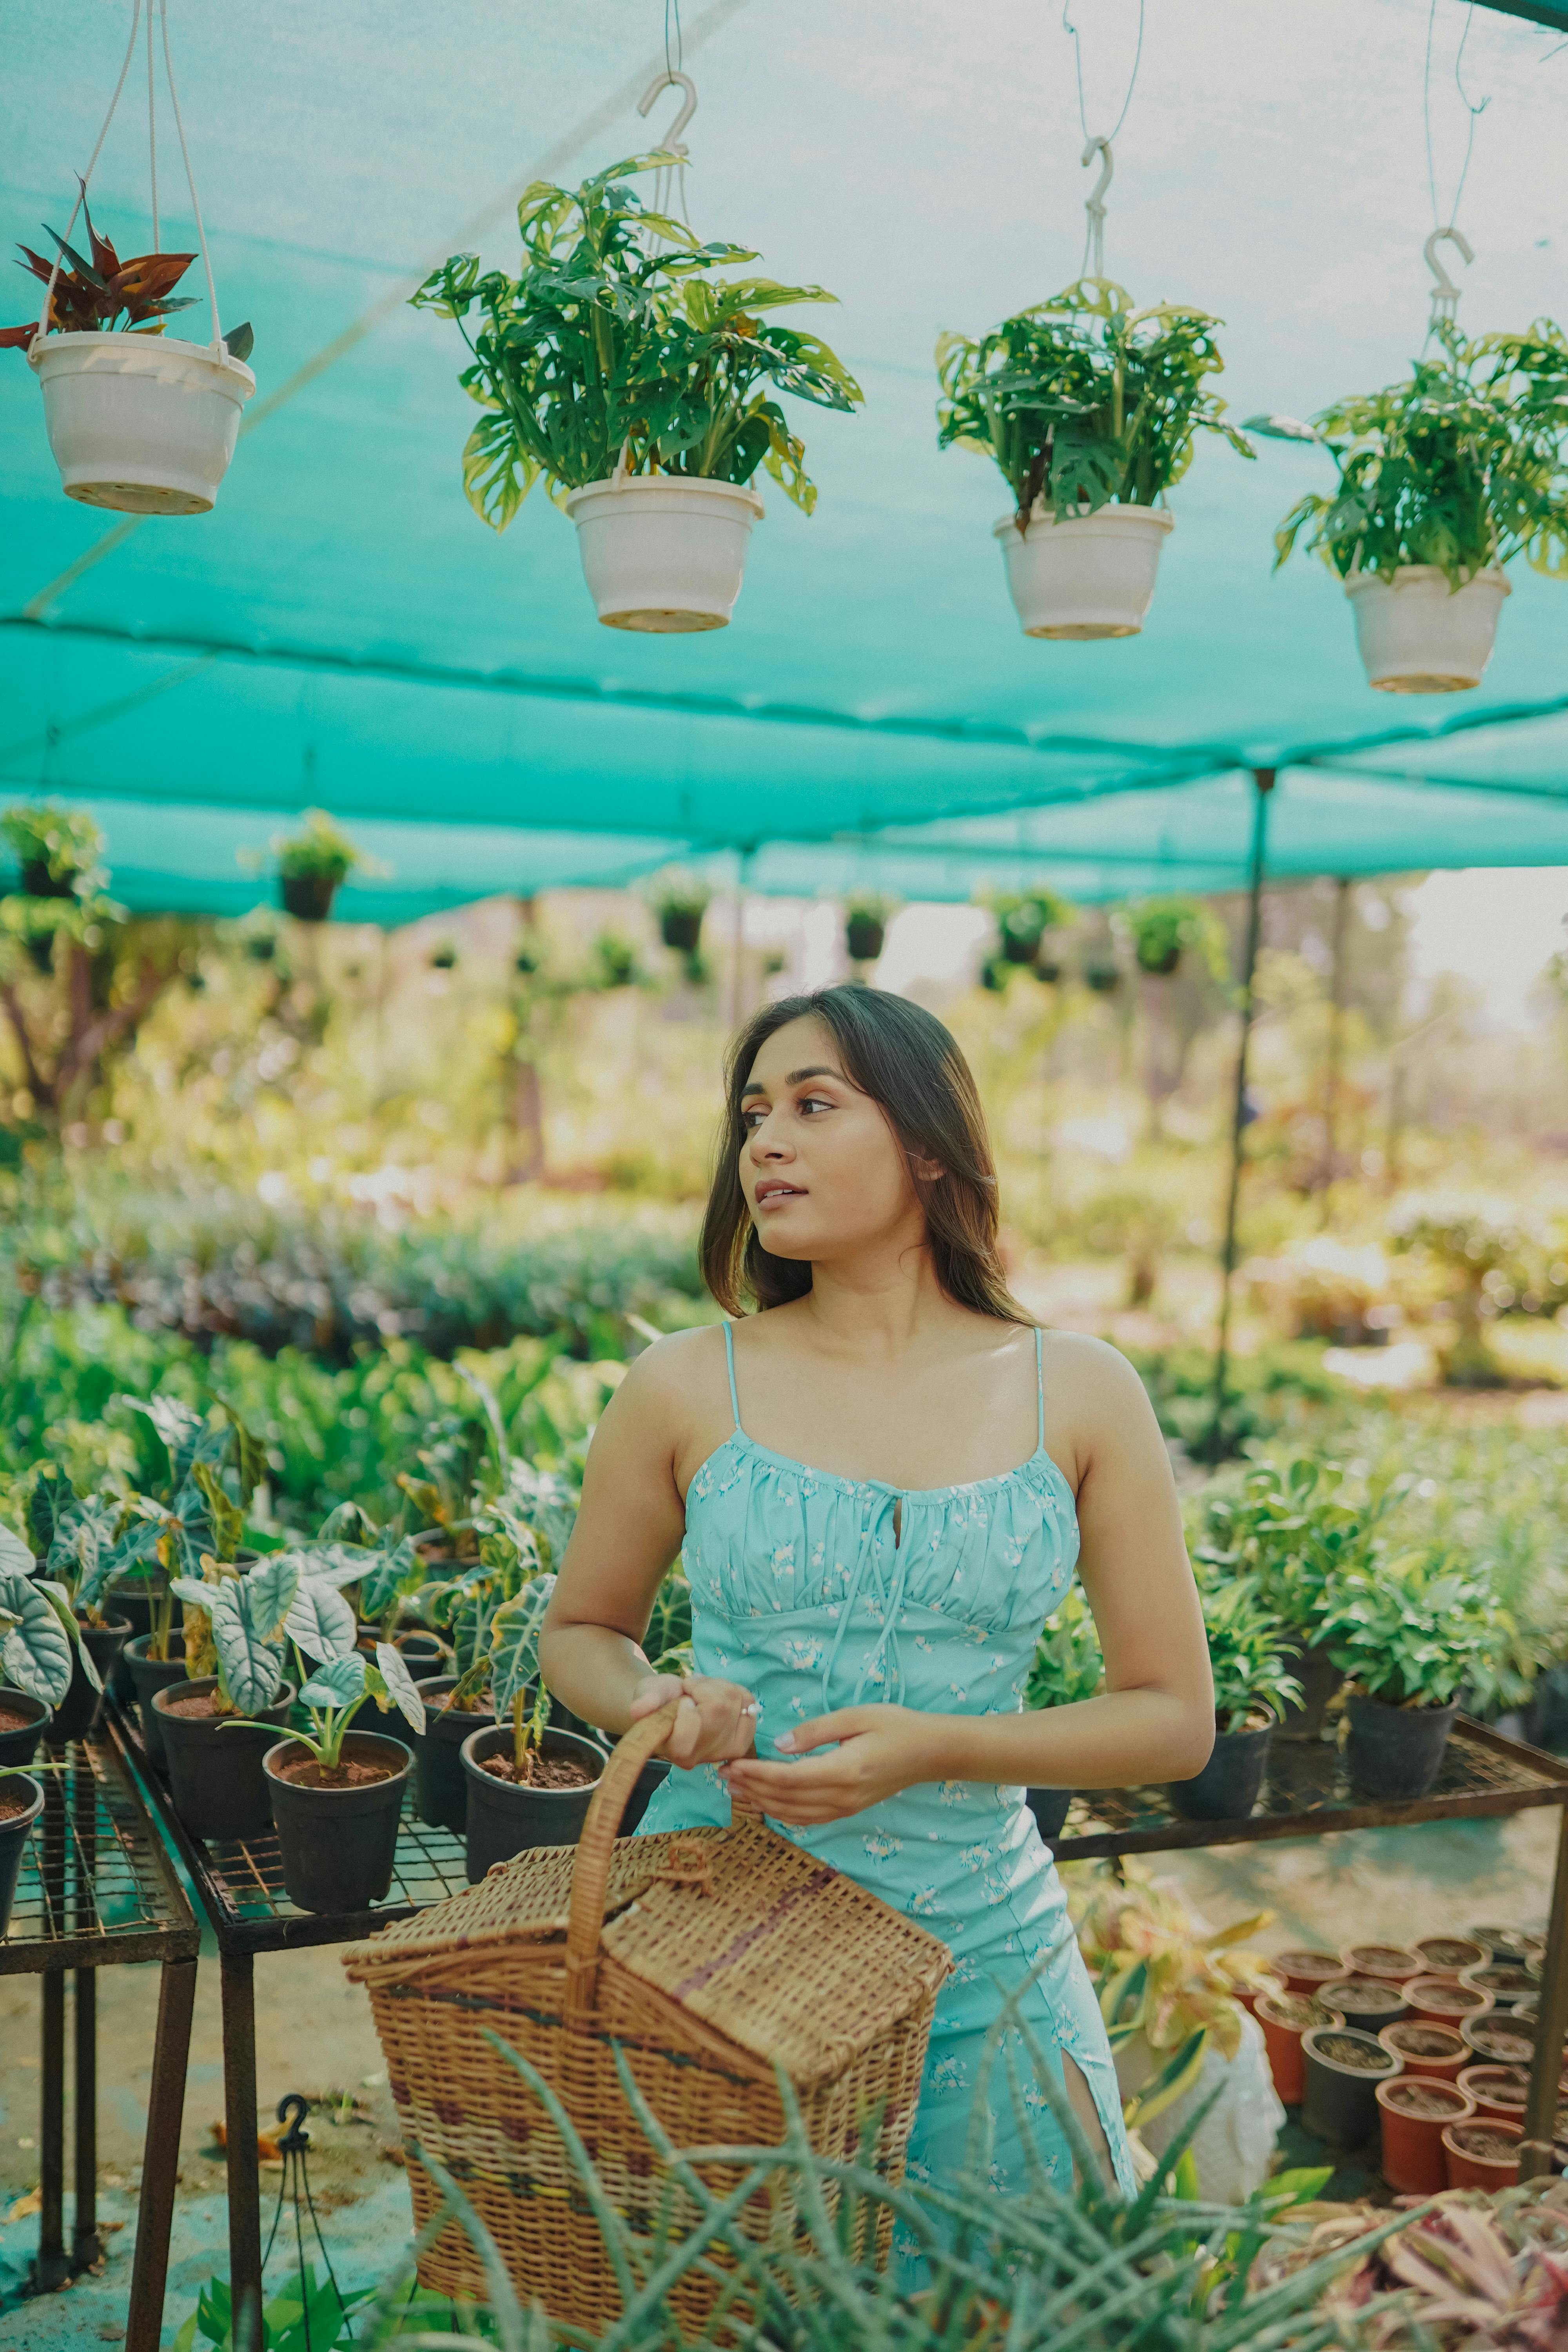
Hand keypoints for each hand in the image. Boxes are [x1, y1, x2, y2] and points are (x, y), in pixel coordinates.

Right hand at [629, 1672, 757, 1768]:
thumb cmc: (659, 1701)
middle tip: (689, 1689)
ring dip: (716, 1685)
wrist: (677, 1704)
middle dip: (702, 1688)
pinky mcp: (745, 1735)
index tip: (681, 1701)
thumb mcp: (646, 1694)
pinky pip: (747, 1699)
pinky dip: (732, 1688)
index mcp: (676, 1752)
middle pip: (717, 1710)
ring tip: (701, 1692)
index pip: (685, 1741)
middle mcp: (704, 1757)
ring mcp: (728, 1749)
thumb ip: (644, 1701)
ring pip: (733, 1700)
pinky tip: (718, 1694)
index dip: (685, 1714)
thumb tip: (639, 1709)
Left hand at [720, 1705, 931, 1825]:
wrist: (930, 1752)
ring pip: (794, 1814)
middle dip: (751, 1789)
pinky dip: (783, 1814)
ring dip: (762, 1804)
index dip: (756, 1774)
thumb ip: (816, 1731)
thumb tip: (780, 1744)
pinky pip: (808, 1819)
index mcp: (843, 1771)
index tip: (732, 1764)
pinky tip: (767, 1804)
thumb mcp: (856, 1716)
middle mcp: (842, 1797)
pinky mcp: (848, 1810)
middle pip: (786, 1799)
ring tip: (736, 1791)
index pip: (788, 1778)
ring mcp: (845, 1808)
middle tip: (723, 1775)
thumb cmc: (895, 1726)